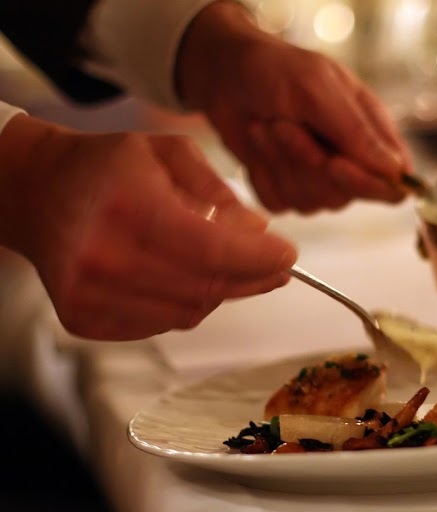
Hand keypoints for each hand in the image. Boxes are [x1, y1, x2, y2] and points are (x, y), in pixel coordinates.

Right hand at [0, 114, 296, 340]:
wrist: (38, 191)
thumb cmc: (108, 167)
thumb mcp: (169, 153)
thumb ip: (219, 192)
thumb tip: (259, 230)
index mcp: (128, 207)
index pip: (212, 251)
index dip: (259, 259)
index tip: (288, 255)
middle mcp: (103, 256)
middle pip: (206, 287)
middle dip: (252, 279)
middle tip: (277, 267)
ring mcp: (89, 294)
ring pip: (188, 312)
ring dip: (220, 292)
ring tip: (229, 266)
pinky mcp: (83, 318)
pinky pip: (160, 324)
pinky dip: (185, 304)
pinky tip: (185, 277)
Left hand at [177, 1, 412, 213]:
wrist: (224, 73)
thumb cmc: (276, 70)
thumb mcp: (318, 89)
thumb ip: (355, 131)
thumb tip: (395, 171)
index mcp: (372, 134)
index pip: (393, 184)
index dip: (369, 184)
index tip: (334, 163)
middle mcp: (351, 164)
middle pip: (345, 197)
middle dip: (307, 162)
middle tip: (282, 125)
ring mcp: (317, 182)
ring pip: (310, 202)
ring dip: (280, 162)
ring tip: (267, 124)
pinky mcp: (285, 191)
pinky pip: (279, 203)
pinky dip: (261, 173)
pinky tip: (257, 142)